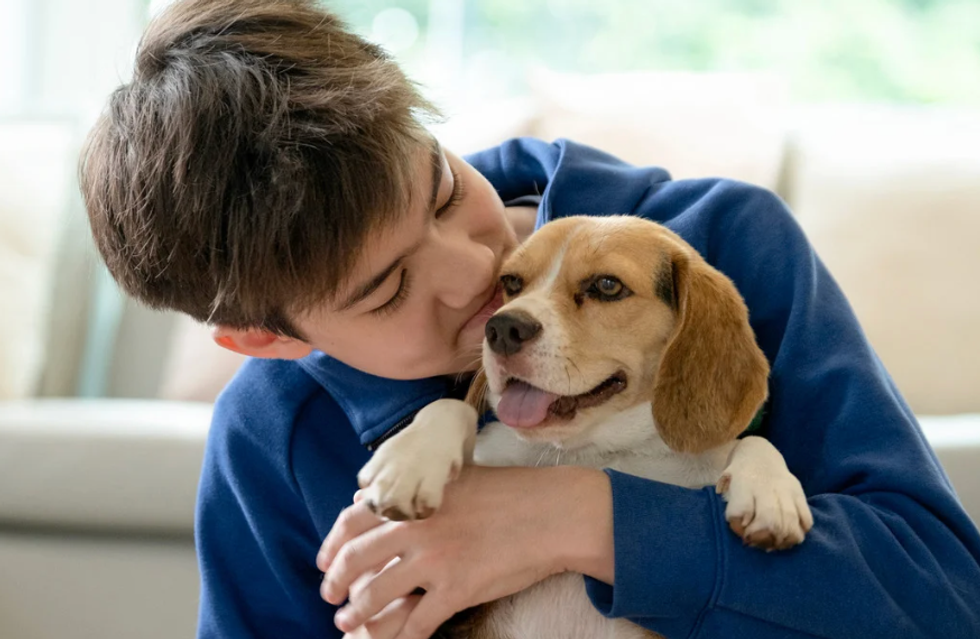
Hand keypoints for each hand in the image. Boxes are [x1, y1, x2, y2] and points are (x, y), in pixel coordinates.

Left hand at [317, 465, 612, 638]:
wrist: (550, 512)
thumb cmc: (508, 491)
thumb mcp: (454, 478)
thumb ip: (417, 489)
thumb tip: (379, 499)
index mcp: (413, 498)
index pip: (351, 521)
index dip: (332, 545)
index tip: (325, 561)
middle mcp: (416, 528)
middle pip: (355, 560)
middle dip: (335, 583)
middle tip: (330, 596)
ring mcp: (434, 561)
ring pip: (377, 595)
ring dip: (356, 614)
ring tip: (347, 622)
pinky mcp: (456, 590)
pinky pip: (416, 625)